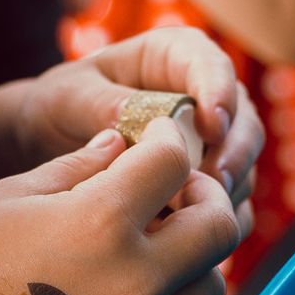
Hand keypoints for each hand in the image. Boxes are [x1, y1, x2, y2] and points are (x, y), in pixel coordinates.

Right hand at [0, 125, 239, 294]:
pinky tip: (126, 285)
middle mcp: (134, 282)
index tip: (157, 139)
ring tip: (156, 242)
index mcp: (101, 223)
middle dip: (206, 197)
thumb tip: (124, 141)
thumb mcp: (12, 195)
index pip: (174, 161)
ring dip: (196, 256)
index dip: (169, 139)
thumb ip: (80, 165)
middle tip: (176, 191)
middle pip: (221, 226)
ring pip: (212, 285)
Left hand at [13, 30, 262, 233]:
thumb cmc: (62, 106)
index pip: (211, 65)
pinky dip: (217, 220)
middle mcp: (203, 95)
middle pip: (242, 121)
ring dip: (226, 192)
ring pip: (242, 165)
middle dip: (234, 152)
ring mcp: (212, 142)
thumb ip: (101, 104)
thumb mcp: (69, 97)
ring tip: (194, 215)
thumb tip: (134, 119)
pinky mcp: (209, 182)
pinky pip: (231, 203)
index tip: (212, 124)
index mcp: (174, 57)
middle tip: (214, 182)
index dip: (219, 92)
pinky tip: (191, 236)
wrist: (52, 143)